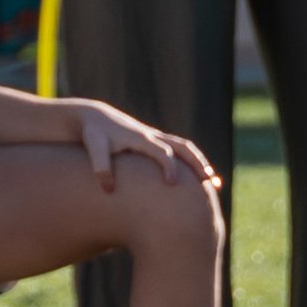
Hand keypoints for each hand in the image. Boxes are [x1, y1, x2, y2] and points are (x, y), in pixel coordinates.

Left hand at [53, 100, 206, 187]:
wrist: (93, 117)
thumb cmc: (93, 133)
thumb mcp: (94, 147)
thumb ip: (100, 166)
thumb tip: (108, 190)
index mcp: (141, 138)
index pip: (162, 152)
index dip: (169, 167)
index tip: (173, 184)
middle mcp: (152, 136)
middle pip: (183, 147)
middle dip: (197, 164)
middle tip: (210, 182)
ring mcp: (154, 138)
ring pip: (185, 148)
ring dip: (199, 163)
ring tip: (213, 182)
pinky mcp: (153, 143)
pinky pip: (178, 151)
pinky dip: (190, 162)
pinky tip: (195, 179)